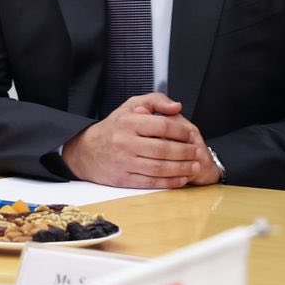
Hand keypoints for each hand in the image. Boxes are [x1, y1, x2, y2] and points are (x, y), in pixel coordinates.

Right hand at [62, 92, 206, 187]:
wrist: (87, 151)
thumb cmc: (115, 127)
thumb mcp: (131, 105)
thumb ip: (156, 101)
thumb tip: (177, 107)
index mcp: (128, 122)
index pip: (161, 125)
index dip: (180, 131)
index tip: (191, 134)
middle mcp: (125, 142)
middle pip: (162, 149)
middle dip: (185, 152)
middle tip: (197, 152)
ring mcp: (123, 162)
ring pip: (158, 167)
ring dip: (181, 168)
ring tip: (195, 166)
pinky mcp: (122, 179)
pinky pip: (150, 182)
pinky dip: (168, 182)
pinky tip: (181, 179)